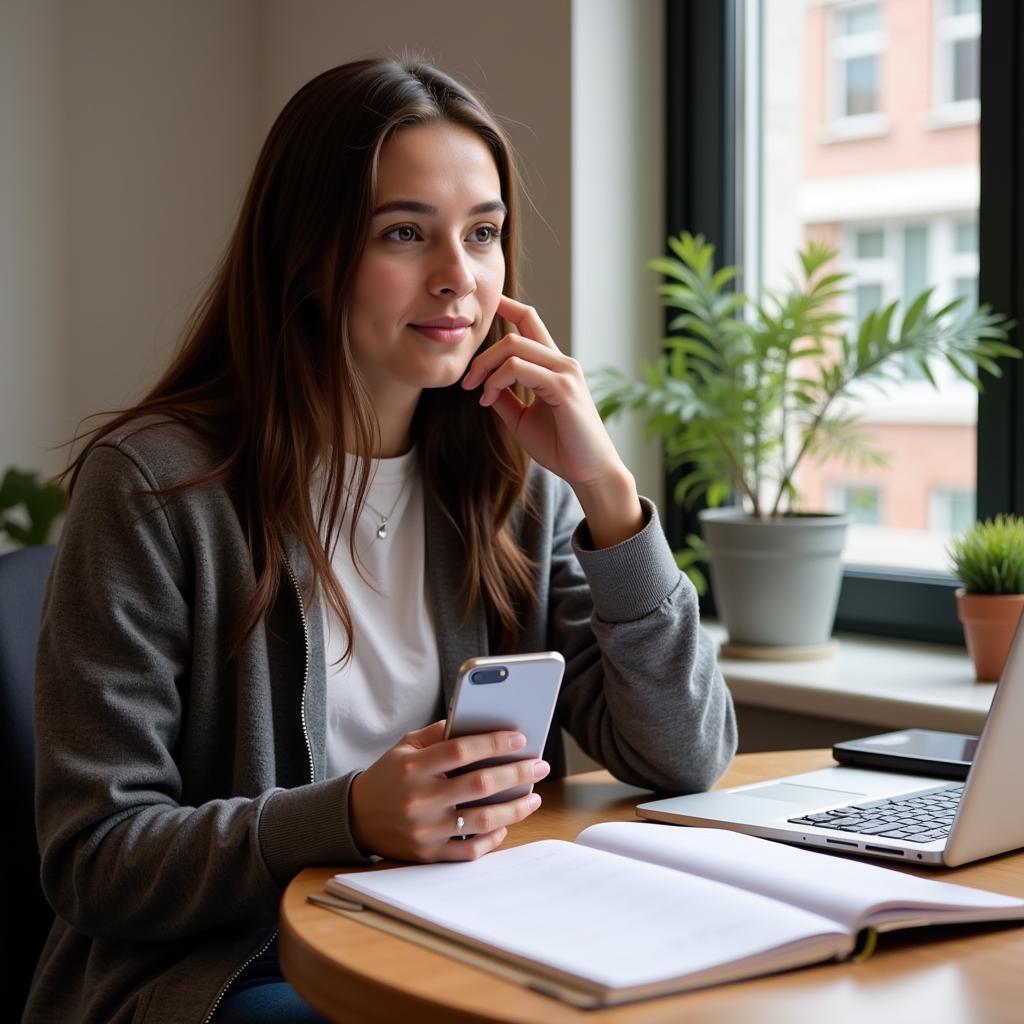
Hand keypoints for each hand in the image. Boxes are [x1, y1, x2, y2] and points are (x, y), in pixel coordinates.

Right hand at [348, 720, 549, 861]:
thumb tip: (479, 722)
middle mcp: (419, 800)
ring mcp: (425, 830)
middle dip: (516, 774)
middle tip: (540, 766)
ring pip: (482, 820)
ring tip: (533, 797)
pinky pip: (470, 850)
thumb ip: (439, 733)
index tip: (520, 739)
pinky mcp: (429, 854)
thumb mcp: (405, 746)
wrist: (355, 818)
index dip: (494, 743)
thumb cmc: (388, 776)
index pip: (461, 751)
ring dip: (514, 808)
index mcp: (412, 768)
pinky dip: (493, 838)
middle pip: (479, 785)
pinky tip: (506, 824)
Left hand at [462, 295, 643, 546]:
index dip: (508, 306)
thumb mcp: (522, 418)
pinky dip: (496, 381)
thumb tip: (482, 383)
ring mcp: (565, 373)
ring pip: (513, 348)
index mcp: (554, 366)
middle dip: (482, 355)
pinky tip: (487, 399)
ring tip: (476, 392)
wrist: (589, 472)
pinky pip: (519, 369)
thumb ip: (505, 397)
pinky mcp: (563, 388)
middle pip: (514, 334)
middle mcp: (562, 363)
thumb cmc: (561, 447)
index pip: (530, 322)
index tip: (487, 304)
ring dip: (485, 367)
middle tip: (466, 382)